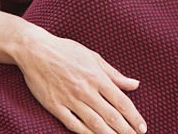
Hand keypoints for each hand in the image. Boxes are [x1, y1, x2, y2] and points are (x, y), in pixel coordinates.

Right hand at [13, 25, 146, 133]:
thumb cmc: (66, 51)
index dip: (134, 117)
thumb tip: (135, 84)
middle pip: (111, 116)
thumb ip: (114, 74)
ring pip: (94, 124)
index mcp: (97, 77)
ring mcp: (70, 100)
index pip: (121, 102)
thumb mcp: (94, 57)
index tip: (142, 127)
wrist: (35, 51)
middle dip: (125, 130)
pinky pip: (73, 125)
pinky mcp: (56, 107)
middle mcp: (86, 90)